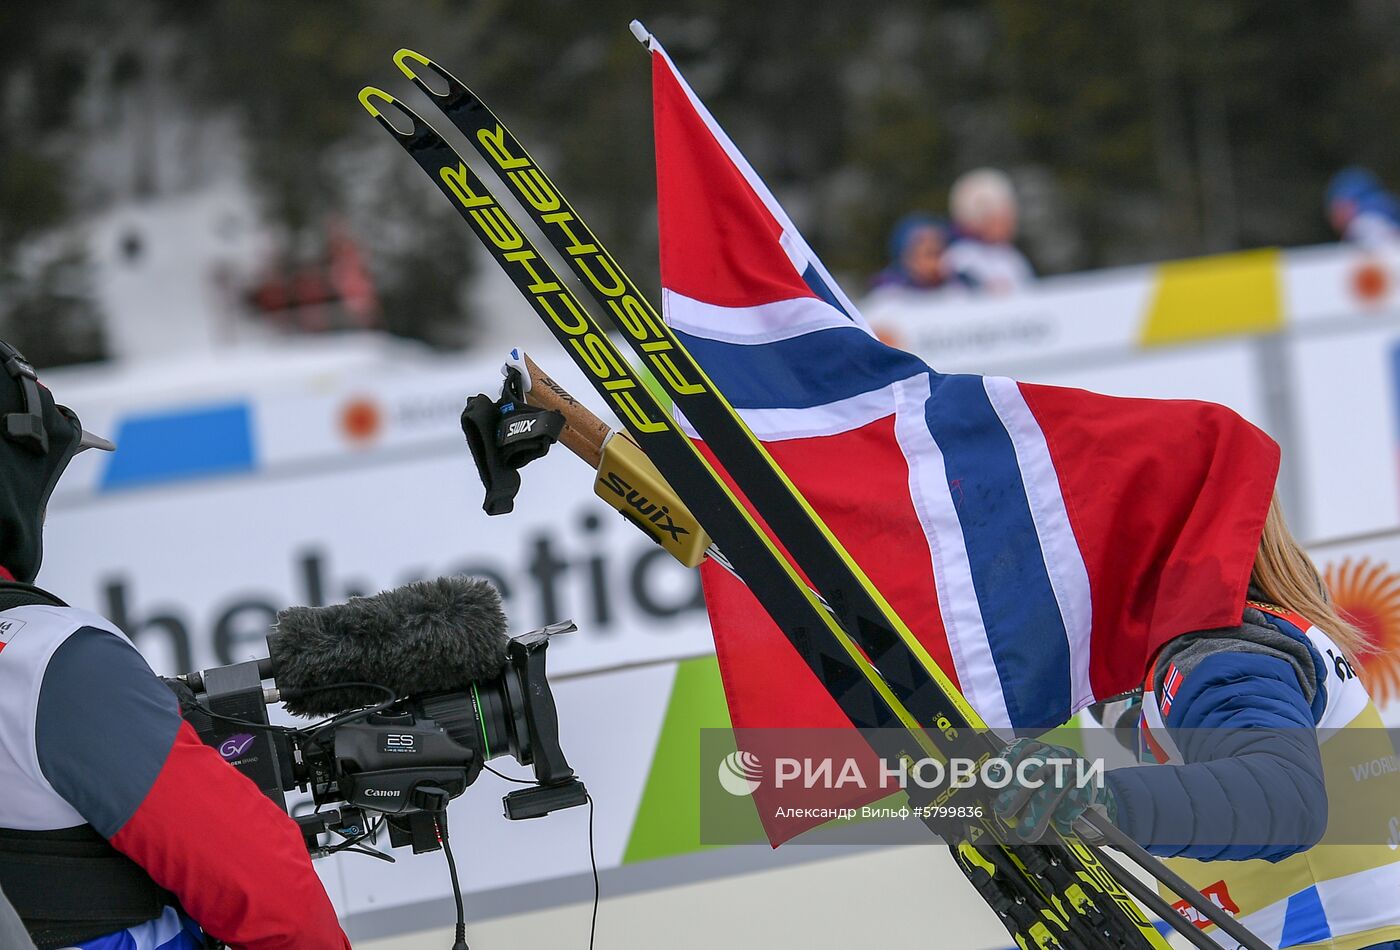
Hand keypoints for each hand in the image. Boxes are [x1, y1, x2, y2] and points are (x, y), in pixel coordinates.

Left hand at [990, 737, 1116, 842]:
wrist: (1100, 798)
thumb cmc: (1061, 792)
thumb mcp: (1038, 785)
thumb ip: (1020, 790)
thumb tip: (998, 805)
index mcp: (1040, 750)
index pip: (1020, 748)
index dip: (1005, 763)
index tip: (992, 781)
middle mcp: (1056, 755)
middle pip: (1032, 770)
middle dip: (1015, 792)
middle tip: (1003, 811)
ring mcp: (1074, 768)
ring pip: (1052, 788)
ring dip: (1037, 812)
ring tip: (1026, 832)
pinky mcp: (1090, 785)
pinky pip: (1074, 800)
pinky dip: (1065, 815)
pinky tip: (1061, 824)